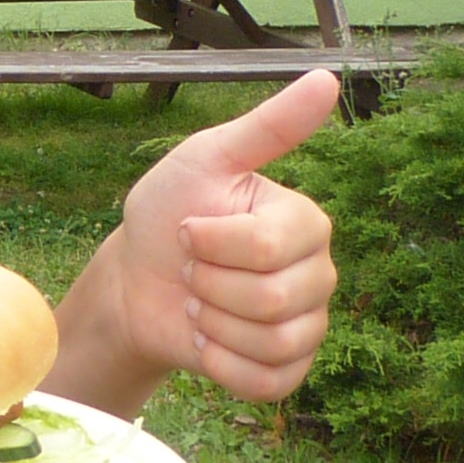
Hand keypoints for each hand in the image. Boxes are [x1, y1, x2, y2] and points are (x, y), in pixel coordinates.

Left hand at [66, 69, 341, 405]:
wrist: (135, 280)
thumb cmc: (168, 212)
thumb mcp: (206, 158)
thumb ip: (268, 126)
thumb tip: (328, 79)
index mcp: (306, 222)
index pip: (269, 248)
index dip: (212, 244)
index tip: (188, 229)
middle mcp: (318, 273)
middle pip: (273, 301)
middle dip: (209, 287)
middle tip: (192, 271)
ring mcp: (308, 324)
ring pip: (273, 343)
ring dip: (213, 327)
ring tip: (199, 305)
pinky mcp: (287, 368)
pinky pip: (270, 383)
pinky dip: (224, 367)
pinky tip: (205, 343)